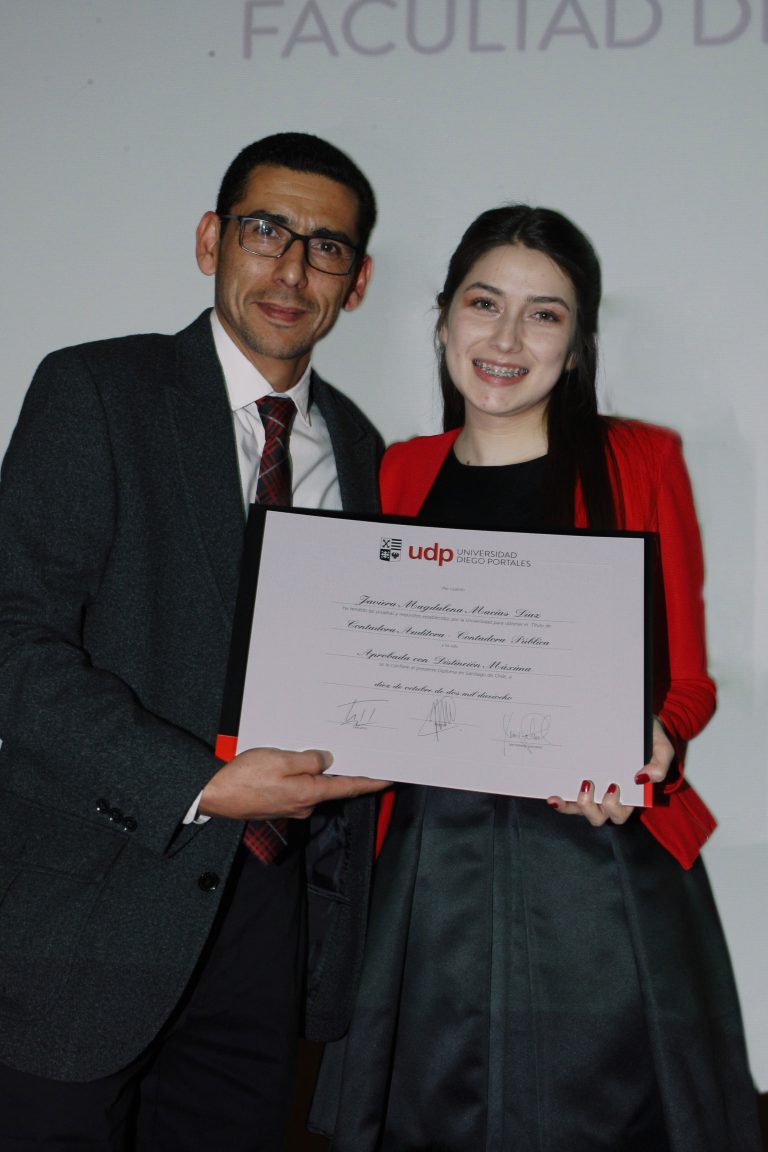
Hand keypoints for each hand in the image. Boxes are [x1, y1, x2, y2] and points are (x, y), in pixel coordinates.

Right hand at [199, 746, 389, 821]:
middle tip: (357, 752)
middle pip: (332, 786)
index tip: (390, 777)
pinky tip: (294, 763)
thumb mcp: (281, 759)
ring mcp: (290, 807)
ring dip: (318, 771)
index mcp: (309, 794)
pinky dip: (301, 775)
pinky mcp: (278, 804)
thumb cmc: (244, 778)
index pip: (350, 787)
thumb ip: (309, 759)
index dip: (372, 782)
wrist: (214, 795)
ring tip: (319, 751)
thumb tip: (328, 759)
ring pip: (312, 785)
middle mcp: (303, 805)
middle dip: (343, 770)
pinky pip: (297, 787)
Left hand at [545, 717, 674, 825]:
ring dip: (571, 806)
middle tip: (588, 783)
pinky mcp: (578, 782)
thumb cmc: (648, 739)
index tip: (611, 786)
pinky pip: (568, 799)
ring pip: (580, 810)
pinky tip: (553, 796)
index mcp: (630, 795)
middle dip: (591, 807)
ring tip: (564, 793)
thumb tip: (642, 779)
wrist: (635, 721)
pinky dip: (560, 802)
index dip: (614, 808)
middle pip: (599, 817)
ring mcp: (593, 791)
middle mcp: (609, 797)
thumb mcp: (661, 748)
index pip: (620, 812)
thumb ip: (659, 765)